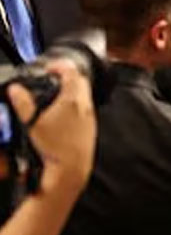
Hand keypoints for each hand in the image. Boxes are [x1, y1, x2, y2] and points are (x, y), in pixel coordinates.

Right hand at [7, 60, 94, 192]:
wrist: (71, 167)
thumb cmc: (54, 148)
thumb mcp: (32, 123)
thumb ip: (23, 104)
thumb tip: (15, 90)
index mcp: (73, 99)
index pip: (72, 73)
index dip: (60, 66)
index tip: (51, 68)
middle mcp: (86, 105)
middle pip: (81, 81)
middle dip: (68, 76)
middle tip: (53, 78)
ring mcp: (91, 115)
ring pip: (85, 93)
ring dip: (73, 88)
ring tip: (56, 94)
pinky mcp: (91, 125)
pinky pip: (86, 106)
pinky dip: (76, 102)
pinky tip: (63, 111)